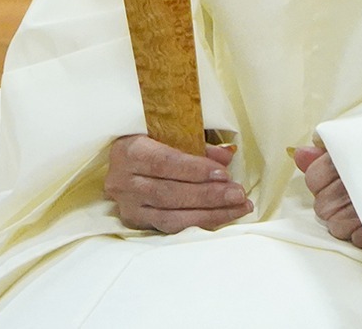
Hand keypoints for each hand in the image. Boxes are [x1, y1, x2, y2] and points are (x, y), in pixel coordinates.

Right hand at [104, 135, 250, 233]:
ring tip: (237, 208)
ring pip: (170, 217)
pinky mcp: (135, 222)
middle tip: (238, 194)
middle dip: (208, 195)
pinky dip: (197, 223)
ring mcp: (128, 206)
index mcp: (129, 151)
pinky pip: (168, 228)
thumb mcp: (168, 134)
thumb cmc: (149, 141)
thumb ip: (196, 144)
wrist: (122, 161)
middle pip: (169, 193)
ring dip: (209, 214)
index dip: (195, 170)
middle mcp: (123, 181)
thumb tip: (228, 154)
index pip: (164, 163)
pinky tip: (219, 217)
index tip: (224, 174)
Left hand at [292, 143, 361, 249]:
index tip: (337, 179)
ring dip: (346, 221)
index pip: (314, 178)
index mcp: (348, 155)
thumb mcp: (359, 146)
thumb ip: (325, 154)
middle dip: (333, 203)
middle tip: (352, 195)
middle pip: (322, 206)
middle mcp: (355, 180)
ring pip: (335, 227)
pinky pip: (358, 240)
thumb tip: (298, 154)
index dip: (321, 181)